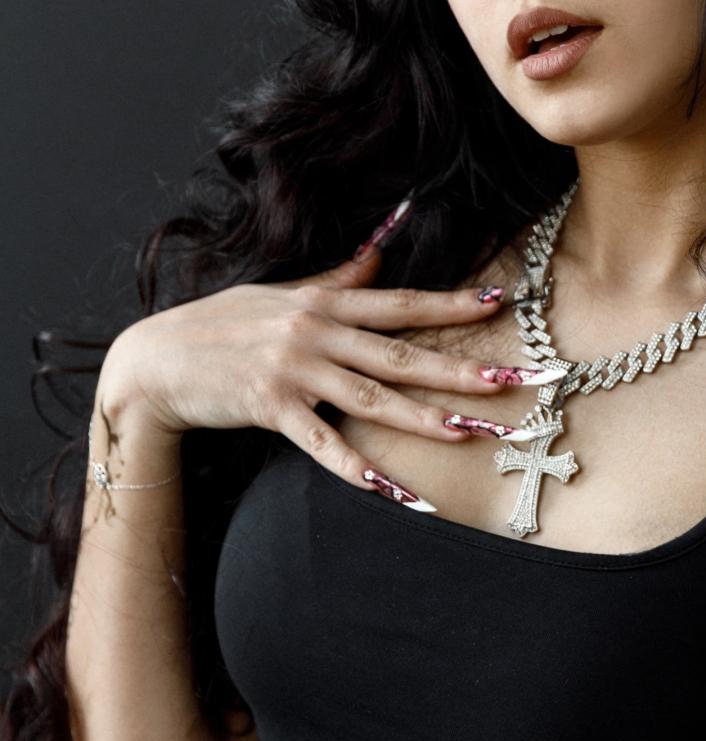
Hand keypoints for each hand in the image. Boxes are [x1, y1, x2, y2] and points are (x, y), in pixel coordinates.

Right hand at [98, 244, 518, 490]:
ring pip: (372, 398)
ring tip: (471, 432)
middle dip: (460, 369)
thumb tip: (382, 248)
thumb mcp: (281, 291)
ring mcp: (294, 370)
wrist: (157, 358)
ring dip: (424, 417)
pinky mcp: (271, 407)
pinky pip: (324, 444)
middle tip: (513, 381)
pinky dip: (359, 470)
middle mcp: (315, 332)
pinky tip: (396, 492)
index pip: (400, 302)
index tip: (501, 302)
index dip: (451, 304)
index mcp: (324, 302)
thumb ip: (338, 277)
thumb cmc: (221, 324)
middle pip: (401, 354)